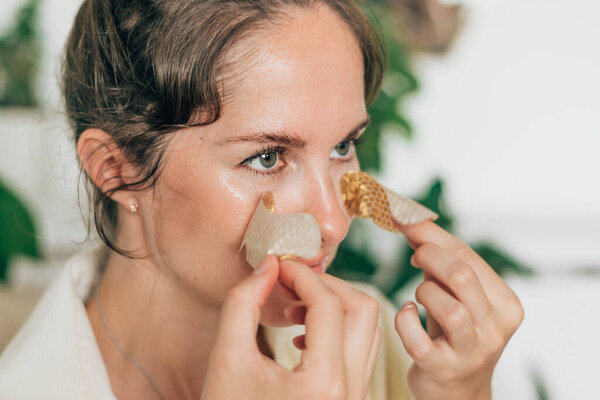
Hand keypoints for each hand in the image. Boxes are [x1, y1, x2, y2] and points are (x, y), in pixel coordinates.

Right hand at [201, 255, 380, 399]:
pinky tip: (302, 335)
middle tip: (290, 281)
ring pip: (368, 330)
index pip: (328, 304)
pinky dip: (339, 330)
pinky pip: (361, 352)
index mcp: (323, 384)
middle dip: (327, 285)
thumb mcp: (226, 358)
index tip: (279, 265)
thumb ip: (242, 303)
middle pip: (362, 310)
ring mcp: (355, 399)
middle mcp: (350, 392)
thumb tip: (268, 265)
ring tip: (294, 308)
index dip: (303, 275)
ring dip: (335, 307)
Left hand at [394, 221, 523, 399]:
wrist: (456, 389)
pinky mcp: (443, 369)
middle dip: (429, 256)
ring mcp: (472, 351)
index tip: (404, 217)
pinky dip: (405, 320)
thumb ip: (441, 263)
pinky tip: (407, 314)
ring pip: (448, 307)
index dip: (432, 234)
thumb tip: (411, 223)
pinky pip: (418, 338)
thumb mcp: (456, 296)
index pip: (469, 256)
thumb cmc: (453, 334)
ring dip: (423, 292)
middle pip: (462, 276)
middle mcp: (496, 328)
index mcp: (505, 304)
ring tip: (418, 297)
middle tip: (415, 256)